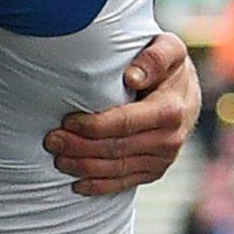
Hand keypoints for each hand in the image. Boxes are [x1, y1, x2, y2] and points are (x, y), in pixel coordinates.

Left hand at [46, 32, 197, 194]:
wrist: (183, 88)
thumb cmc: (165, 63)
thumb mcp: (168, 48)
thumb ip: (154, 57)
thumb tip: (132, 77)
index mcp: (170, 109)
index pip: (125, 123)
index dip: (93, 126)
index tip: (66, 121)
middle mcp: (170, 138)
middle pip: (117, 149)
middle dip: (80, 147)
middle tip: (51, 141)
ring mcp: (164, 158)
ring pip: (118, 169)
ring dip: (84, 167)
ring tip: (57, 159)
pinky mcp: (155, 170)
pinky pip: (126, 182)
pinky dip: (100, 186)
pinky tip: (77, 185)